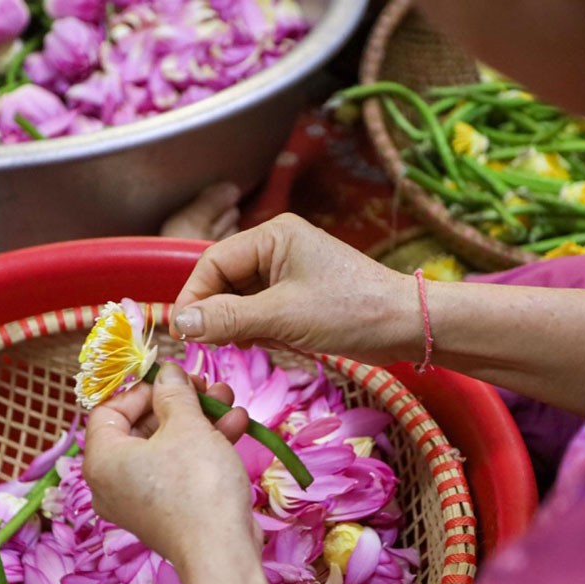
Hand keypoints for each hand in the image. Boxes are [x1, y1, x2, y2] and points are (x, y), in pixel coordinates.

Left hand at [83, 363, 255, 572]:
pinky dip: (202, 447)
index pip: (109, 409)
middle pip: (141, 426)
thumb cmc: (196, 486)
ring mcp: (140, 499)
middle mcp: (112, 482)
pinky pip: (177, 469)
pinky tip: (235, 427)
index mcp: (102, 459)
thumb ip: (175, 393)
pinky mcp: (166, 511)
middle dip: (180, 402)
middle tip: (206, 386)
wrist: (222, 552)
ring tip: (228, 401)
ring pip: (166, 447)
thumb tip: (168, 373)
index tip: (174, 378)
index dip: (143, 388)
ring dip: (199, 421)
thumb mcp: (187, 425)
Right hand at [171, 213, 422, 364]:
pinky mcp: (299, 294)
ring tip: (251, 344)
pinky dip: (258, 329)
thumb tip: (178, 324)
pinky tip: (271, 343)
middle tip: (216, 346)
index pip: (212, 263)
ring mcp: (289, 271)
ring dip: (238, 325)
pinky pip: (261, 310)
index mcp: (273, 235)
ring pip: (241, 299)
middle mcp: (277, 246)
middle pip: (224, 280)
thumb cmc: (350, 311)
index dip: (194, 298)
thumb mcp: (282, 317)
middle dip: (218, 313)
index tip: (184, 333)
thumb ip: (227, 318)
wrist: (406, 326)